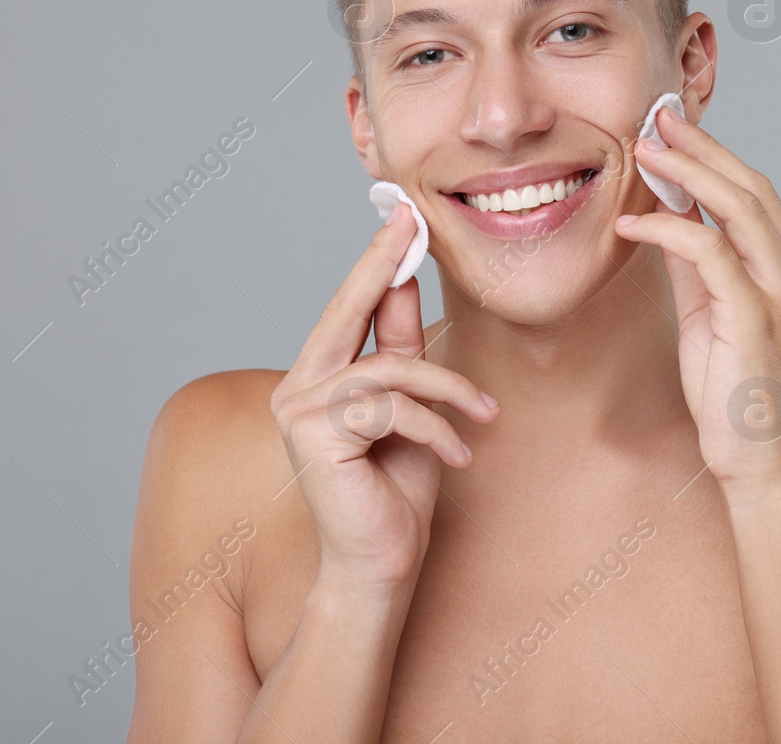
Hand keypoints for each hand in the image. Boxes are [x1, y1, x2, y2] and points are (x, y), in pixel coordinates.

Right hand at [270, 205, 498, 593]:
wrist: (383, 563)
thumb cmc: (397, 489)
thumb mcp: (411, 407)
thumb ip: (400, 348)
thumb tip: (404, 281)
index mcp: (319, 376)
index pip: (350, 307)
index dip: (378, 261)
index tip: (402, 217)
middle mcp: (298, 385)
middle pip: (346, 310)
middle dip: (383, 264)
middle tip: (413, 223)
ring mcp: (298, 408)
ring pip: (390, 368)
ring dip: (448, 390)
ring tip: (482, 417)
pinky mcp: (313, 433)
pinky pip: (392, 406)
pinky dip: (436, 428)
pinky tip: (458, 454)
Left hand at [615, 107, 780, 488]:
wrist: (759, 467)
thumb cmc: (735, 399)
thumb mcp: (710, 317)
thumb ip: (697, 268)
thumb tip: (668, 220)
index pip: (758, 196)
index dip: (715, 157)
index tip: (674, 130)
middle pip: (752, 188)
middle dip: (702, 147)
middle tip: (657, 117)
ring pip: (739, 208)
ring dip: (686, 172)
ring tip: (644, 149)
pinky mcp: (757, 318)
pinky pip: (709, 252)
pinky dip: (667, 229)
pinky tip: (632, 225)